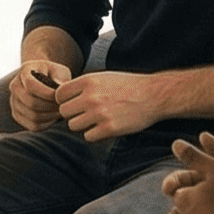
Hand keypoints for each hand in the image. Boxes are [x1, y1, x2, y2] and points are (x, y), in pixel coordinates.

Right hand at [8, 60, 73, 129]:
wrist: (43, 78)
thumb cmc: (54, 74)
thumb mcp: (59, 70)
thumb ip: (59, 77)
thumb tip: (59, 87)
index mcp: (24, 71)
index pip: (30, 85)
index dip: (47, 93)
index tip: (60, 96)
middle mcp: (15, 86)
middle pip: (31, 102)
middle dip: (51, 106)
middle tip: (63, 106)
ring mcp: (14, 101)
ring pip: (33, 116)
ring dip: (50, 116)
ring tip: (60, 111)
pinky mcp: (17, 115)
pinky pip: (33, 126)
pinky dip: (46, 124)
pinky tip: (53, 116)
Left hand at [51, 70, 168, 140]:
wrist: (154, 95)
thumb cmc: (128, 85)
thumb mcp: (103, 77)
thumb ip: (83, 85)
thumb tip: (63, 96)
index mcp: (88, 81)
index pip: (59, 95)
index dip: (65, 100)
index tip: (73, 103)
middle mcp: (91, 97)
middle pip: (64, 112)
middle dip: (73, 114)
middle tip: (85, 114)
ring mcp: (100, 113)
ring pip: (74, 125)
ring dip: (83, 125)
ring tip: (96, 120)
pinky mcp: (109, 128)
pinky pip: (88, 136)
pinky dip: (94, 134)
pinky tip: (104, 127)